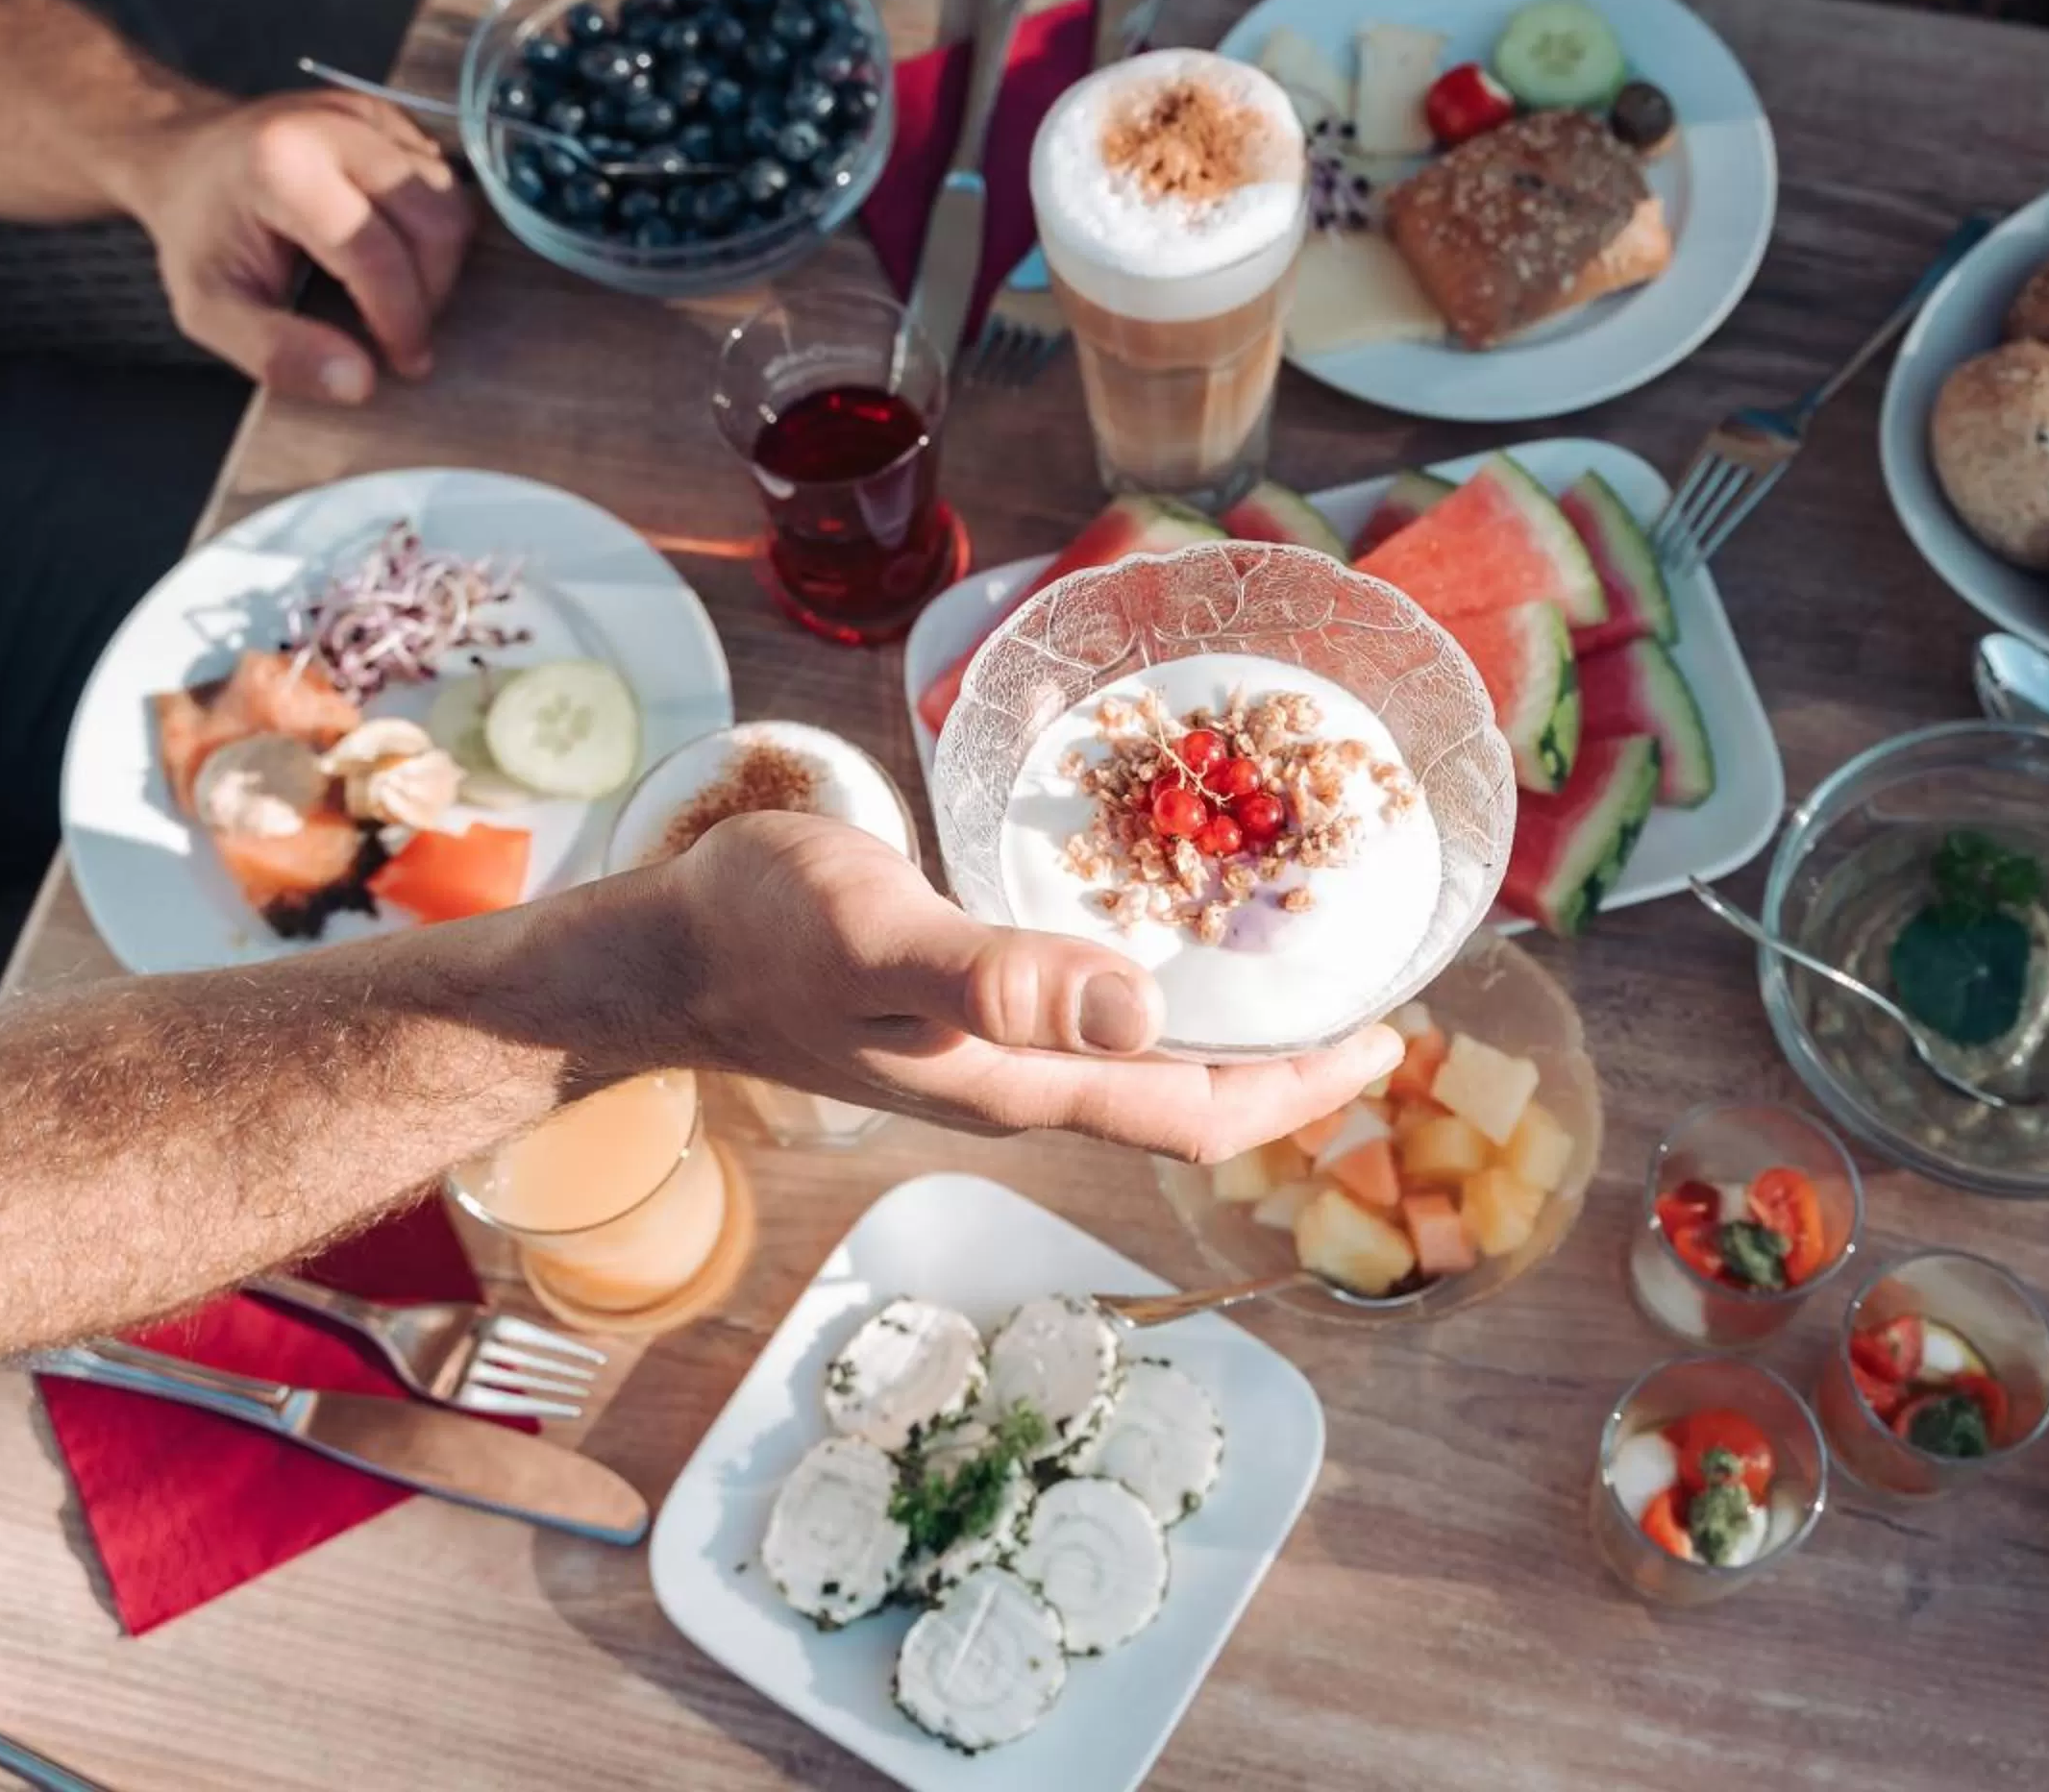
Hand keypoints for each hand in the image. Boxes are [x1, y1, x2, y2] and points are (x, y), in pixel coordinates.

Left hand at [116, 90, 474, 403]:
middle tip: (401, 328)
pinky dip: (435, 226)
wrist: (180, 156)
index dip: (401, 322)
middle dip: (432, 292)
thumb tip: (361, 383)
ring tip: (399, 291)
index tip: (401, 362)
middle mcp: (335, 128)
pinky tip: (396, 247)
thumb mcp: (209, 310)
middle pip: (436, 223)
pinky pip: (446, 179)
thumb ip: (277, 354)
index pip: (379, 255)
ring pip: (453, 200)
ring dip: (441, 261)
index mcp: (284, 169)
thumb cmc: (196, 234)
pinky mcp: (388, 114)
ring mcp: (367, 114)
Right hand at [632, 813, 1401, 1162]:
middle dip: (1287, 1069)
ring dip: (1225, 1035)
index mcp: (1020, 1086)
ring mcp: (986, 1059)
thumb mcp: (881, 940)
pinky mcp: (959, 1016)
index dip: (1301, 1092)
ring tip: (1292, 972)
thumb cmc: (762, 932)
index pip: (1198, 1117)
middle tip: (1368, 1000)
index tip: (1387, 1045)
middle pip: (1186, 1103)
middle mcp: (1019, 1086)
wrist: (662, 950)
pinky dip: (1152, 997)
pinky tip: (1159, 941)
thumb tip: (1140, 1014)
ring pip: (1141, 1066)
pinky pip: (1089, 1023)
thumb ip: (1001, 979)